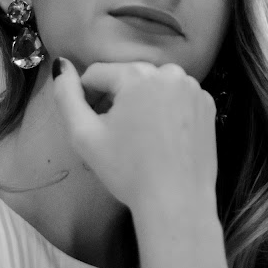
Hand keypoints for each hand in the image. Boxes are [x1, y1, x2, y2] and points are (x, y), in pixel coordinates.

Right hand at [52, 58, 217, 211]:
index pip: (97, 74)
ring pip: (152, 85)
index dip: (87, 97)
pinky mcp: (207, 103)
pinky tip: (162, 137)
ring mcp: (192, 87)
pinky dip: (166, 109)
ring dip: (141, 102)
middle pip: (127, 77)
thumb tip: (61, 64)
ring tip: (138, 137)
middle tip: (114, 134)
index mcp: (137, 74)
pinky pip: (176, 96)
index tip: (90, 124)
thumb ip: (66, 95)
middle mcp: (169, 72)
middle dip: (116, 99)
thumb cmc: (127, 170)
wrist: (177, 203)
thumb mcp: (84, 135)